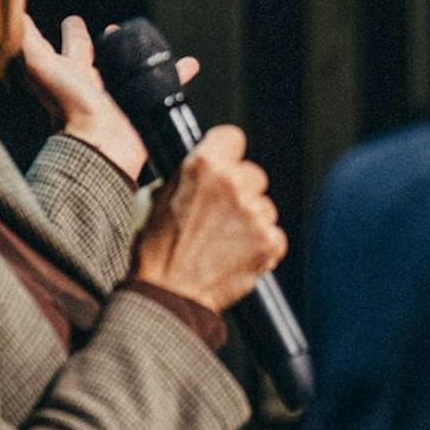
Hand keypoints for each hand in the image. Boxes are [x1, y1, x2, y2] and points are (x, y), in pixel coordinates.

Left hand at [20, 16, 198, 182]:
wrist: (101, 144)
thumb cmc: (67, 106)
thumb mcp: (38, 66)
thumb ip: (27, 40)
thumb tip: (15, 12)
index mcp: (70, 73)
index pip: (70, 46)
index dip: (70, 32)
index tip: (73, 19)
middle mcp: (95, 84)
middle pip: (102, 58)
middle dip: (108, 43)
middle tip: (116, 29)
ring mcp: (120, 96)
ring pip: (134, 69)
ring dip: (145, 56)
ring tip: (156, 44)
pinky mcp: (143, 106)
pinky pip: (164, 86)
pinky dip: (177, 75)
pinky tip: (190, 64)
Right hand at [129, 126, 285, 313]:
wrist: (168, 293)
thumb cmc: (155, 249)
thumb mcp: (156, 197)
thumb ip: (187, 176)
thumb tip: (202, 168)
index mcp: (202, 166)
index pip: (232, 137)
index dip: (227, 151)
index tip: (225, 161)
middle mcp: (233, 184)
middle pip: (253, 173)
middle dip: (240, 190)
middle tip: (218, 214)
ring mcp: (254, 213)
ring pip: (264, 205)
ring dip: (251, 219)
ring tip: (222, 240)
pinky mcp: (270, 241)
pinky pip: (274, 234)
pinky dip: (261, 244)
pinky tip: (236, 254)